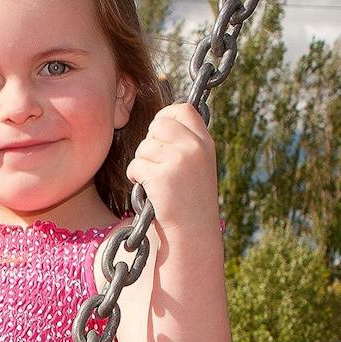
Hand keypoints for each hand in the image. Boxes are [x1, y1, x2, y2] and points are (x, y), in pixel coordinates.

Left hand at [125, 103, 218, 235]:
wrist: (193, 232)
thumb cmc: (190, 201)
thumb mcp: (198, 165)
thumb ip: (185, 143)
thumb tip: (160, 121)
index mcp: (205, 143)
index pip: (183, 109)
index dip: (165, 116)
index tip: (159, 133)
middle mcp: (195, 148)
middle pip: (159, 123)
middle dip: (149, 141)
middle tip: (153, 162)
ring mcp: (179, 161)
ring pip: (144, 146)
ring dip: (141, 163)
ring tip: (153, 180)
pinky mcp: (162, 177)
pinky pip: (135, 165)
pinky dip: (135, 177)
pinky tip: (147, 189)